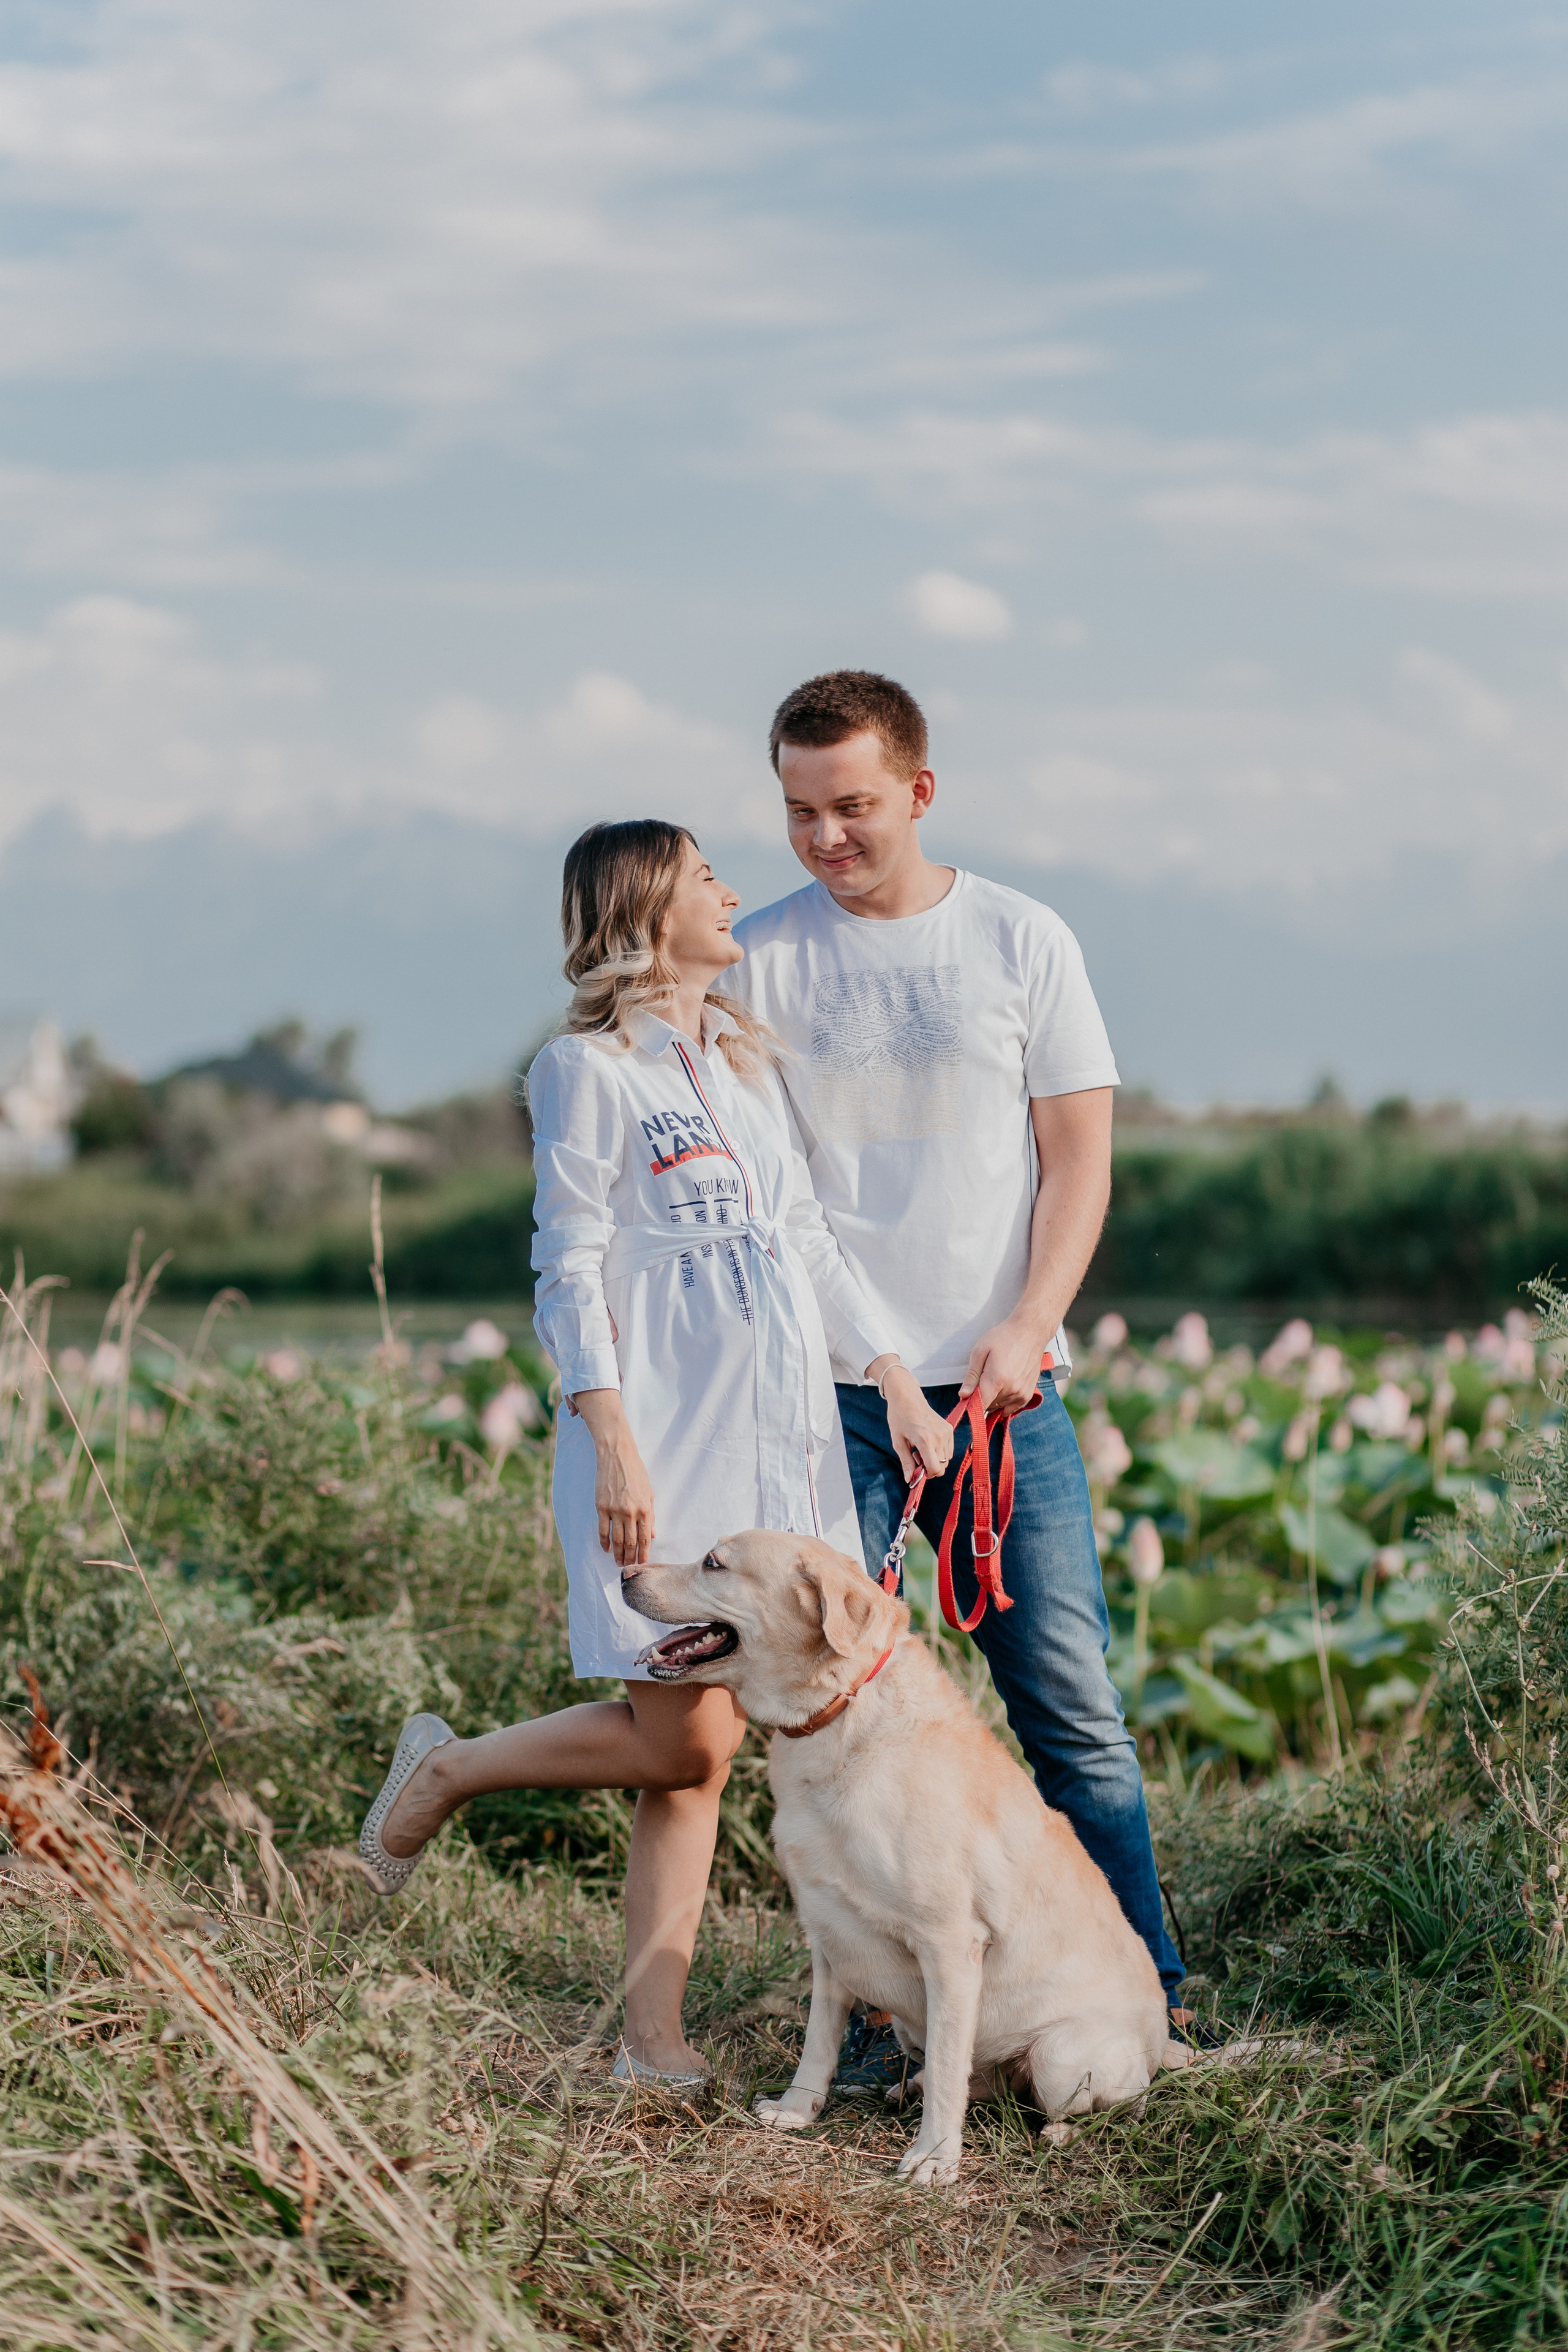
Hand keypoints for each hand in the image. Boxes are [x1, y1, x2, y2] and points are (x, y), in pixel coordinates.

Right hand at [572, 1391, 655, 1564]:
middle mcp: (630, 1512)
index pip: (645, 1538)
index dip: (644, 1553)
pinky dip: (604, 1541)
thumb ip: (651, 1515)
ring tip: (618, 1562)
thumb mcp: (650, 1493)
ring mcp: (614, 1510)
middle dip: (630, 1557)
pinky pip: (603, 1529)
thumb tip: (652, 1535)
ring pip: (617, 1539)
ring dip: (618, 1553)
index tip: (642, 1563)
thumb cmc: (636, 1472)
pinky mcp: (601, 1506)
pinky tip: (606, 1549)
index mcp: (645, 1509)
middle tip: (628, 1567)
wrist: (617, 1455)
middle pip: (630, 1542)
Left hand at [879, 1366, 955, 1482]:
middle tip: (916, 1455)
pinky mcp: (949, 1429)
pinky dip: (940, 1452)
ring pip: (946, 1460)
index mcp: (925, 1440)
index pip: (935, 1469)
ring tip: (921, 1447)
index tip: (917, 1469)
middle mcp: (939, 1436)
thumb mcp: (898, 1442)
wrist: (907, 1397)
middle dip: (930, 1467)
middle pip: (942, 1467)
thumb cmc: (899, 1418)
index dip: (926, 1474)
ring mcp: (946, 1432)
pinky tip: (928, 1442)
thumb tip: (910, 1480)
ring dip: (935, 1459)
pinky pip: (949, 1450)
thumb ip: (906, 1462)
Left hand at [960, 1314, 1050, 1414]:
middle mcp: (1011, 1389)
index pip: (980, 1406)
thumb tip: (963, 1396)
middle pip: (989, 1406)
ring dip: (994, 1398)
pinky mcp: (1028, 1394)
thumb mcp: (980, 1351)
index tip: (968, 1396)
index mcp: (997, 1379)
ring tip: (997, 1377)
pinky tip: (1004, 1386)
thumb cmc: (1003, 1338)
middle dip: (982, 1396)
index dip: (971, 1404)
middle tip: (984, 1377)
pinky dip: (1004, 1401)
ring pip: (999, 1407)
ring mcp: (1021, 1393)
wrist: (1030, 1332)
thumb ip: (971, 1376)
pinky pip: (1012, 1408)